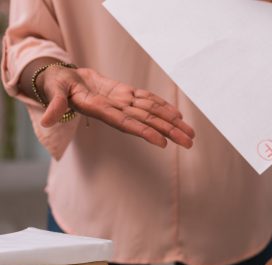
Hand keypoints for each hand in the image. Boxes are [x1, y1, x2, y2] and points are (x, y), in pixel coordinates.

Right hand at [38, 66, 194, 148]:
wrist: (62, 78)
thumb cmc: (57, 85)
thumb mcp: (54, 92)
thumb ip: (55, 104)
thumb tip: (45, 119)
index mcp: (100, 110)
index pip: (127, 123)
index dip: (145, 132)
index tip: (162, 142)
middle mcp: (116, 109)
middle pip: (146, 121)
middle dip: (169, 131)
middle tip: (189, 142)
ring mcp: (122, 102)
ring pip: (151, 112)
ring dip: (172, 122)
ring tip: (190, 133)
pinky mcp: (124, 93)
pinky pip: (147, 100)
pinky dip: (163, 106)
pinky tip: (177, 114)